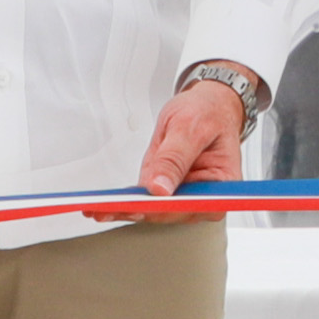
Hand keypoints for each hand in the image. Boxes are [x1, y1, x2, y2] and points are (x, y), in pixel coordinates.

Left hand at [107, 77, 251, 222]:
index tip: (133, 206)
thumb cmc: (206, 114)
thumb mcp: (189, 128)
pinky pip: (146, 200)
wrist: (208, 106)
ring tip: (97, 208)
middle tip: (104, 208)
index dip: (158, 208)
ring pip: (152, 211)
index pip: (187, 205)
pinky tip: (107, 204)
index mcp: (221, 186)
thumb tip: (160, 188)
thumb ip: (173, 159)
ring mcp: (183, 195)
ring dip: (125, 210)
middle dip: (135, 209)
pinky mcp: (166, 189)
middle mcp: (203, 197)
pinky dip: (126, 202)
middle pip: (166, 212)